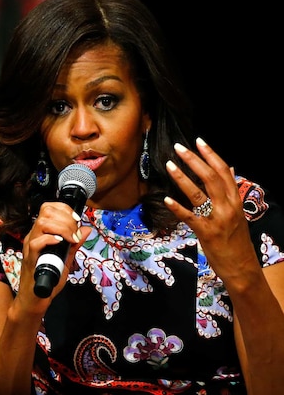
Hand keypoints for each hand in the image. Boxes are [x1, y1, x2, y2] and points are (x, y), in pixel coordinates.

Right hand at [19, 202, 91, 309]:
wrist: (35, 299)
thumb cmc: (48, 279)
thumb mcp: (65, 259)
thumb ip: (74, 244)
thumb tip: (86, 229)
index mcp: (40, 233)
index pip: (48, 208)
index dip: (64, 209)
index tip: (76, 221)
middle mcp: (33, 236)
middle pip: (45, 212)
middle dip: (66, 218)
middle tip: (75, 233)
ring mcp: (30, 247)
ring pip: (41, 224)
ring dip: (61, 228)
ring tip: (70, 239)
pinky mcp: (30, 260)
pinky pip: (36, 243)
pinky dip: (50, 240)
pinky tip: (60, 244)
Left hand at [164, 137, 257, 285]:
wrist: (242, 267)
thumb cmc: (236, 239)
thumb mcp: (237, 212)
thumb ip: (230, 191)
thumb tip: (228, 168)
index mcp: (235, 200)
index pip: (223, 171)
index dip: (211, 155)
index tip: (199, 141)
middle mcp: (228, 207)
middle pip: (210, 178)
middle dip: (194, 160)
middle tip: (178, 147)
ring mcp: (217, 219)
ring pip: (198, 194)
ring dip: (182, 178)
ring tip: (169, 164)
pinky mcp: (206, 233)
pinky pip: (189, 217)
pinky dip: (177, 207)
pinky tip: (165, 199)